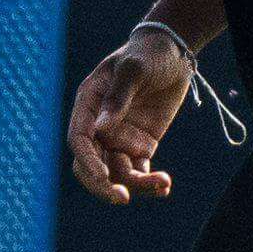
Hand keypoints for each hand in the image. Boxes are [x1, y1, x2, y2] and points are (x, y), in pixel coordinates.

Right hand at [63, 31, 192, 203]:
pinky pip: (139, 171)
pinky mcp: (140, 146)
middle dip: (103, 185)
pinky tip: (164, 186)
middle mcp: (99, 126)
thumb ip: (118, 97)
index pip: (80, 140)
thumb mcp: (134, 69)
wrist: (173, 54)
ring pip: (117, 173)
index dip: (88, 162)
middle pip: (91, 165)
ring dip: (136, 185)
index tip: (104, 177)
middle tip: (123, 198)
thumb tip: (101, 129)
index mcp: (88, 105)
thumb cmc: (147, 54)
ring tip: (161, 184)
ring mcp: (119, 138)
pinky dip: (149, 182)